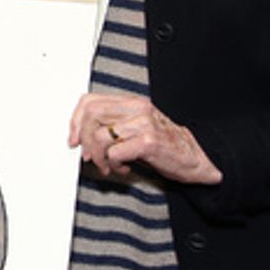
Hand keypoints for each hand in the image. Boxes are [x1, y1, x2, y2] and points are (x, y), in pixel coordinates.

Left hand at [68, 93, 222, 184]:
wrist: (196, 157)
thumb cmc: (164, 144)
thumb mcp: (135, 127)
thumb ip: (112, 124)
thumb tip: (80, 135)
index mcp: (131, 102)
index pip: (90, 101)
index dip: (75, 121)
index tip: (74, 139)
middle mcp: (137, 108)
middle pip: (91, 115)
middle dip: (84, 140)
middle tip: (90, 157)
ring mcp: (143, 123)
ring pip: (100, 135)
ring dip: (99, 157)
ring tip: (109, 166)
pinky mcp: (149, 141)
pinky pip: (115, 152)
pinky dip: (114, 165)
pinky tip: (124, 168)